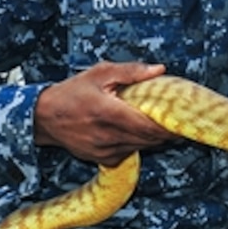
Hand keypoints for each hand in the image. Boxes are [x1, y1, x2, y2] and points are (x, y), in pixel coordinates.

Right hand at [34, 61, 176, 164]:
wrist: (44, 117)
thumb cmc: (72, 92)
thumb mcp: (100, 73)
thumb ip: (131, 72)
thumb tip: (159, 69)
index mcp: (108, 113)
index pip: (147, 126)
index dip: (168, 126)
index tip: (183, 119)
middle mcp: (107, 136)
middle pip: (148, 139)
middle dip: (167, 132)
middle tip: (181, 121)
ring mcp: (104, 150)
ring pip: (140, 147)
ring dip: (155, 139)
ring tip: (167, 126)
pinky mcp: (101, 159)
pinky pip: (129, 153)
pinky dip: (139, 144)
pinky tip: (143, 132)